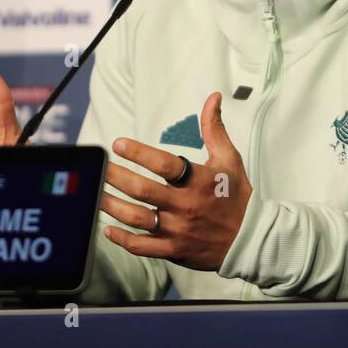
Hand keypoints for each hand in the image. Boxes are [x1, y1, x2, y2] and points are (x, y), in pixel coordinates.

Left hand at [101, 92, 251, 271]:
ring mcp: (178, 229)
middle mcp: (186, 205)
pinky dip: (122, 239)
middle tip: (101, 167)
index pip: (165, 164)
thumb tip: (213, 98)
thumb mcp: (229, 159)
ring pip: (137, 218)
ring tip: (96, 192)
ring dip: (112, 205)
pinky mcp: (174, 249)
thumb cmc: (236, 196)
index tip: (118, 144)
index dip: (139, 153)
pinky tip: (108, 229)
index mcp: (199, 181)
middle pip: (143, 190)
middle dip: (117, 177)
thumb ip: (214, 129)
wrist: (251, 239)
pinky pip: (142, 246)